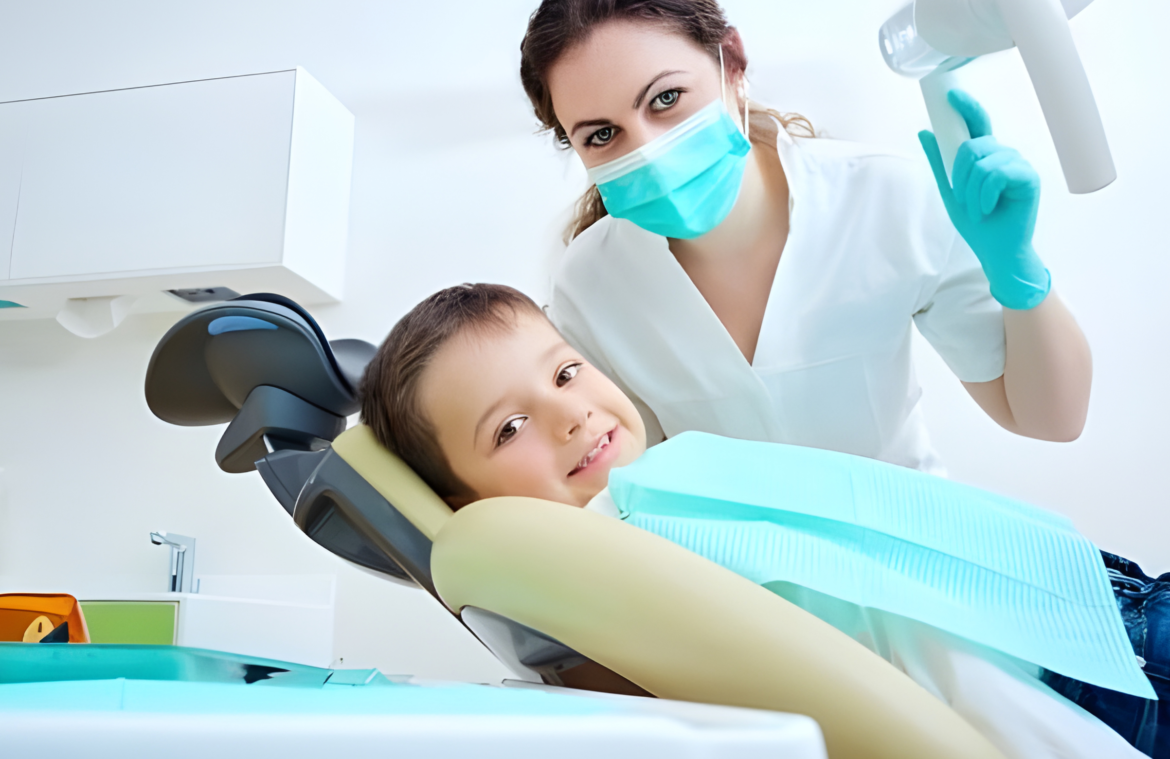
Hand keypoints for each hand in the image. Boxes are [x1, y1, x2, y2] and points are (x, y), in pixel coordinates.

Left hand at [919, 90, 1049, 309]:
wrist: (995, 250)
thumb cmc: (977, 224)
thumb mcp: (950, 192)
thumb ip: (939, 162)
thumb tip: (925, 132)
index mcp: (985, 157)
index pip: (976, 124)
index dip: (965, 107)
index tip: (950, 96)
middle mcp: (1003, 155)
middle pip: (972, 145)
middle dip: (959, 176)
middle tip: (965, 200)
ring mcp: (1017, 164)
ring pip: (982, 161)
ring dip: (971, 191)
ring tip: (978, 208)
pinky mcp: (1028, 177)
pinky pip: (996, 173)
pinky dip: (984, 194)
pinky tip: (989, 208)